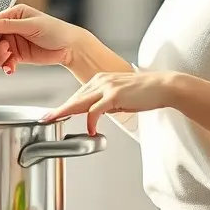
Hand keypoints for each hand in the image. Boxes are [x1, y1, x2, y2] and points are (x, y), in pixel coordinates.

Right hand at [0, 4, 80, 72]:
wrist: (70, 48)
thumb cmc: (55, 30)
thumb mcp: (31, 25)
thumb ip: (7, 25)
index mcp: (13, 14)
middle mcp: (10, 27)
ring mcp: (13, 41)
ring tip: (9, 61)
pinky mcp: (17, 54)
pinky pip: (4, 61)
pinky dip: (5, 66)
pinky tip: (11, 68)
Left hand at [40, 71, 178, 135]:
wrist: (164, 86)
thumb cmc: (145, 93)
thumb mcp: (120, 97)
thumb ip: (106, 102)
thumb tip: (96, 114)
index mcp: (101, 79)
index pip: (77, 95)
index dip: (63, 106)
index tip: (52, 114)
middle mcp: (101, 80)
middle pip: (74, 98)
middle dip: (58, 110)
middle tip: (45, 119)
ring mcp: (107, 87)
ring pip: (79, 103)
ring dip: (65, 113)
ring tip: (54, 122)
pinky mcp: (114, 95)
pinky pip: (95, 111)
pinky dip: (90, 121)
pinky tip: (90, 130)